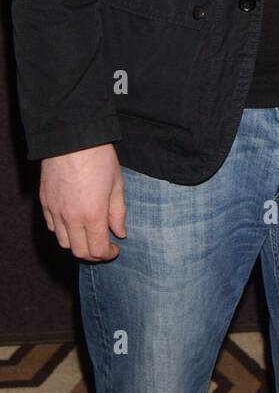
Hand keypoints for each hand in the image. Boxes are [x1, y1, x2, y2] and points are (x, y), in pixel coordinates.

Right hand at [40, 144, 125, 260]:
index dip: (108, 254)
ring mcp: (55, 211)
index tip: (115, 249)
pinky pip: (51, 227)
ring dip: (77, 244)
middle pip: (79, 252)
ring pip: (63, 242)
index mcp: (93, 214)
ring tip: (88, 235)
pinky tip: (72, 223)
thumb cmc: (99, 158)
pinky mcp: (45, 203)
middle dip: (93, 254)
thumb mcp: (117, 184)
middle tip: (103, 246)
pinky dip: (63, 231)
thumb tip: (120, 233)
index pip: (98, 250)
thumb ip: (118, 212)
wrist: (72, 138)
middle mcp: (71, 218)